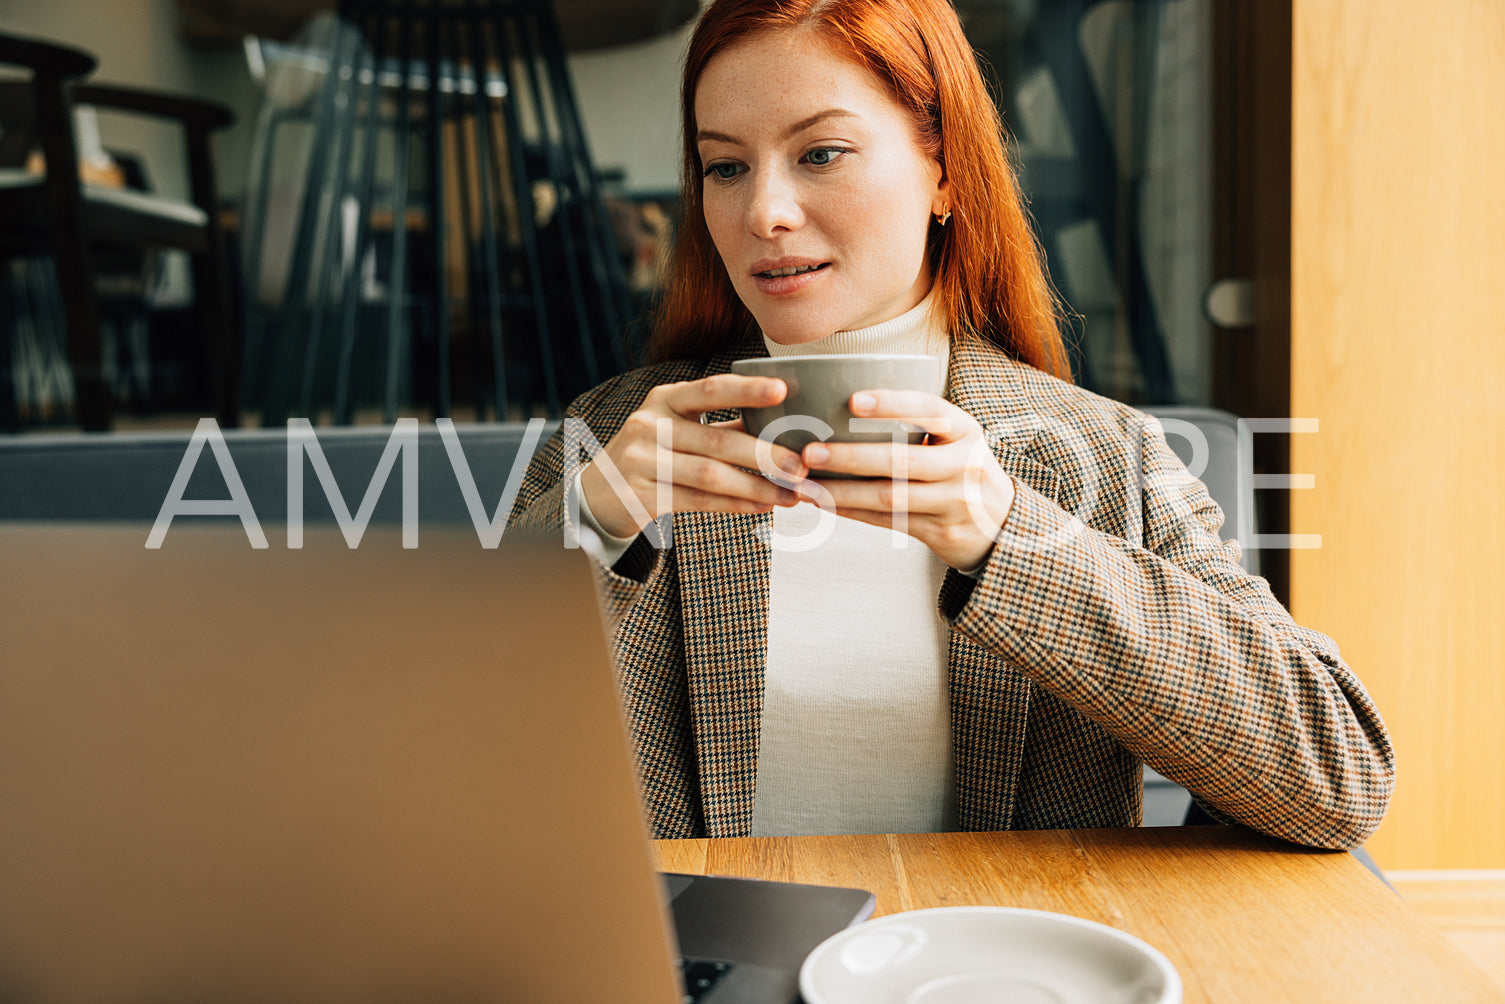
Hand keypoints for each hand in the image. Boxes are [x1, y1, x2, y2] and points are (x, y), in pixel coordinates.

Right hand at [580, 375, 807, 538]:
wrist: (601, 491)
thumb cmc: (656, 453)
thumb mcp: (678, 427)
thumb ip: (723, 425)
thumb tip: (785, 424)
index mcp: (665, 399)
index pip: (710, 390)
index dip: (747, 390)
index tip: (783, 390)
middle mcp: (650, 425)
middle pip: (717, 440)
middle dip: (764, 454)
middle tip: (801, 466)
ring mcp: (643, 461)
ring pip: (710, 475)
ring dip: (756, 486)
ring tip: (790, 494)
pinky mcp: (642, 494)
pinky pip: (698, 500)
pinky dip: (735, 504)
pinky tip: (762, 506)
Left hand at [795, 390, 1014, 570]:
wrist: (1002, 525)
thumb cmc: (962, 470)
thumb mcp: (956, 440)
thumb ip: (919, 425)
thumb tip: (843, 406)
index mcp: (966, 431)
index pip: (930, 411)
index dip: (892, 404)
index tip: (853, 400)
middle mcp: (964, 465)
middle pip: (902, 460)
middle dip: (851, 457)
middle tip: (810, 451)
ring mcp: (954, 502)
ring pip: (890, 497)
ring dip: (843, 491)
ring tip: (806, 484)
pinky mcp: (941, 532)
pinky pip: (888, 521)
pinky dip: (853, 512)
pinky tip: (826, 502)